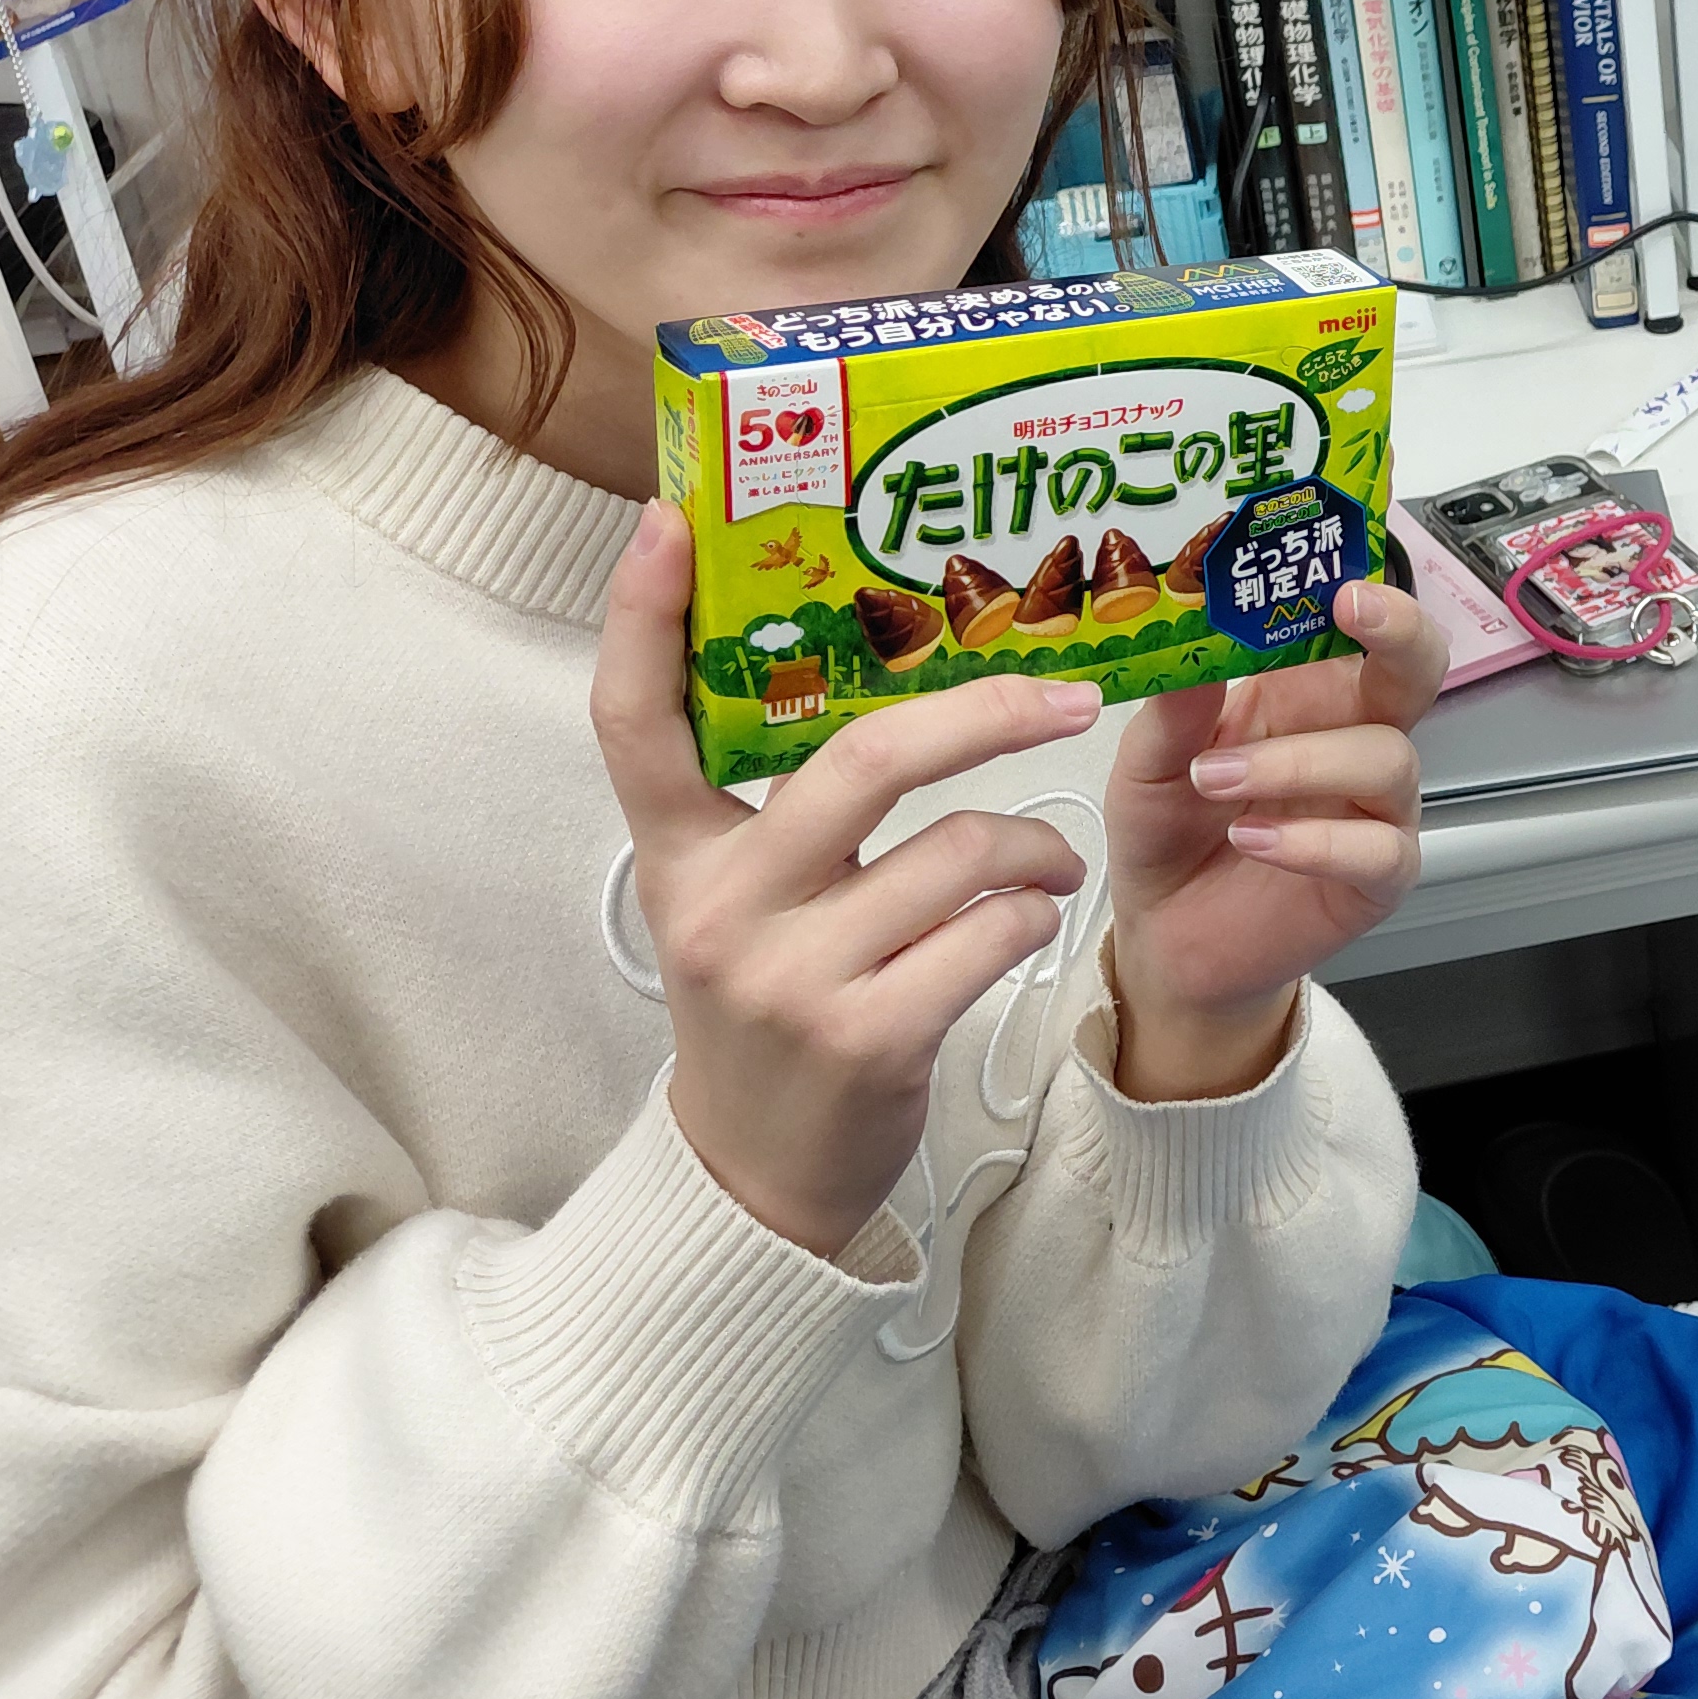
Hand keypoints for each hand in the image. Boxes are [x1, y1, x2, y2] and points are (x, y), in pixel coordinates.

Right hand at [594, 503, 1097, 1258]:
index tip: (664, 518)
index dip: (638, 617)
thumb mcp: (738, 902)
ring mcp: (789, 977)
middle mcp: (720, 908)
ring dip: (1034, 846)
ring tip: (1050, 860)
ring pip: (957, 850)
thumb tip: (873, 671)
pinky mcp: (865, 1037)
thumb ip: (772, 805)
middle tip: (1064, 696)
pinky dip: (1030, 918)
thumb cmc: (772, 1007)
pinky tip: (1026, 925)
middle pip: (865, 760)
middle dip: (985, 714)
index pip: (634, 722)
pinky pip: (989, 934)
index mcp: (677, 857)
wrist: (760, 1180)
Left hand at [1099, 579, 1447, 1101]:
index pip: (1350, 624)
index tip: (1328, 568)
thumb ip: (1175, 708)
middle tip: (1352, 609)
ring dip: (1300, 762)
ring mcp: (1373, 807)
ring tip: (1217, 782)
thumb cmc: (1170, 834)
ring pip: (1386, 758)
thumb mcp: (1147, 763)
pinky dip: (1316, 841)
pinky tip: (1256, 839)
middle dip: (1399, 630)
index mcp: (1302, 692)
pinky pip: (1378, 848)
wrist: (1168, 941)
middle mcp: (1351, 736)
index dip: (1352, 587)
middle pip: (1417, 667)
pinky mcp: (1377, 877)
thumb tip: (1195, 634)